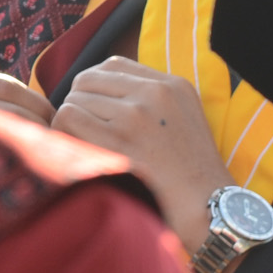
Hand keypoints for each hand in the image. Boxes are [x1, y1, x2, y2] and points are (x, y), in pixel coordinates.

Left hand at [55, 57, 233, 250]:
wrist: (206, 206)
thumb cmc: (190, 172)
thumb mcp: (183, 118)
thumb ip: (150, 98)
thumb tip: (98, 91)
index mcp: (173, 85)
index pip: (113, 65)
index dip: (97, 88)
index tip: (99, 111)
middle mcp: (154, 93)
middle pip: (87, 79)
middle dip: (81, 104)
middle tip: (89, 132)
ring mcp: (136, 115)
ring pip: (74, 98)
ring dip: (73, 122)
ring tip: (91, 146)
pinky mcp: (118, 138)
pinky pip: (68, 117)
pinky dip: (65, 133)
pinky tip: (82, 152)